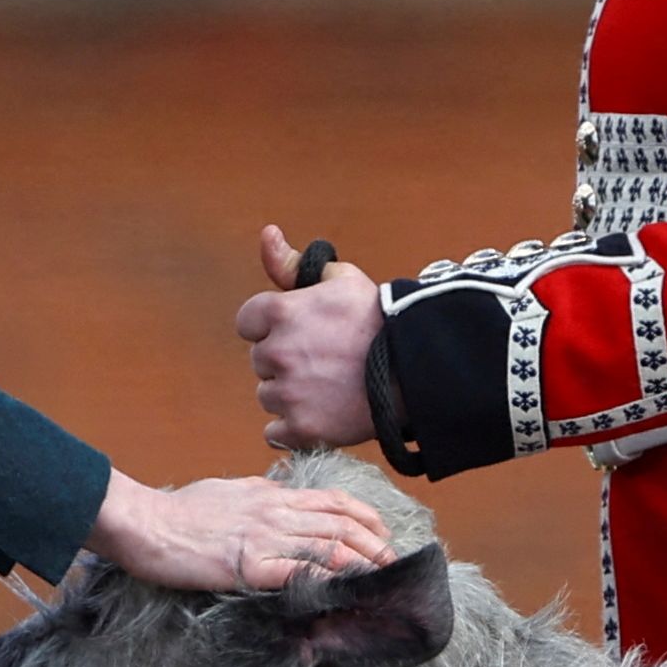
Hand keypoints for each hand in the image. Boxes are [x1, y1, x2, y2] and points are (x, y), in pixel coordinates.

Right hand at [83, 469, 396, 594]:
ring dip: (362, 564)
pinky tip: (344, 593)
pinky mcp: (249, 564)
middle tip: (394, 562)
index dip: (364, 515)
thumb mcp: (229, 491)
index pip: (331, 500)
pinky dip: (327, 582)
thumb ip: (259, 494)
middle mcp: (274, 511)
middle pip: (341, 524)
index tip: (382, 531)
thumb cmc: (179, 511)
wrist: (144, 523)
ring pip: (329, 546)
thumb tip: (278, 493)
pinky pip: (299, 572)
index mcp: (271, 494)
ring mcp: (264, 537)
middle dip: (375, 543)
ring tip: (382, 580)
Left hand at [236, 224, 381, 452]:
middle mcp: (278, 352)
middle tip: (325, 360)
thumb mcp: (339, 279)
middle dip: (286, 360)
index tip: (303, 332)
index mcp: (280, 312)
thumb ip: (292, 264)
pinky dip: (293, 429)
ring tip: (330, 387)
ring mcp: (289, 394)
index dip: (274, 327)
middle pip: (261, 361)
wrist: (418, 368)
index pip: (248, 323)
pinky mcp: (302, 429)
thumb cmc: (380, 319)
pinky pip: (276, 433)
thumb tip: (266, 233)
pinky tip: (322, 413)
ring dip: (290, 394)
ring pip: (268, 396)